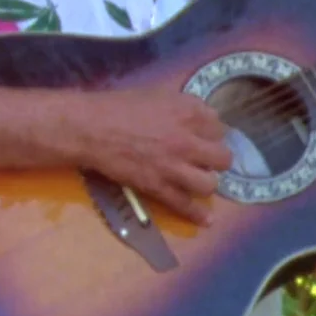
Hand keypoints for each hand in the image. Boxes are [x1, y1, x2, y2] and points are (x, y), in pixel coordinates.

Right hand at [66, 83, 234, 224]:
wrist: (92, 128)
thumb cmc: (120, 106)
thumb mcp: (159, 95)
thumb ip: (184, 107)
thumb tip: (199, 119)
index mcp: (190, 112)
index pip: (219, 127)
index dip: (211, 134)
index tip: (204, 137)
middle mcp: (189, 140)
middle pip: (223, 158)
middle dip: (216, 160)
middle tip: (205, 161)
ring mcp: (175, 166)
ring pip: (209, 184)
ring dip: (206, 183)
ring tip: (198, 181)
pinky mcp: (159, 187)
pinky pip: (184, 205)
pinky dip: (197, 215)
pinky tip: (206, 221)